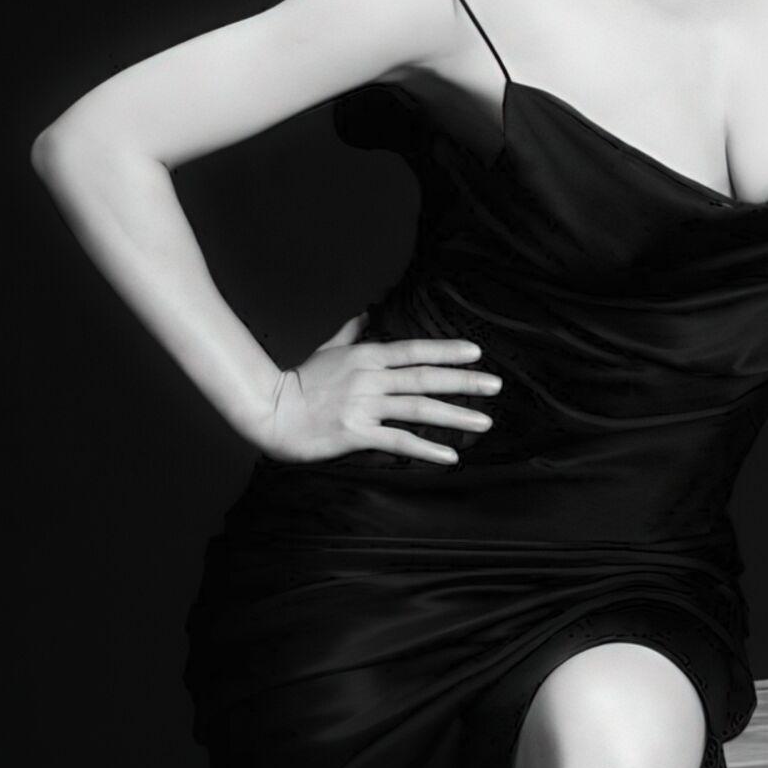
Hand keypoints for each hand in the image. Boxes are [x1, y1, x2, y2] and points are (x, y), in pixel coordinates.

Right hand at [258, 312, 500, 465]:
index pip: (416, 351)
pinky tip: (450, 456)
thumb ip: (351, 332)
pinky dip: (427, 448)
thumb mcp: (327, 350)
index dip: (448, 351)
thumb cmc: (299, 383)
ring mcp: (364, 405)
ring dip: (456, 415)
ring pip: (419, 408)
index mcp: (366, 356)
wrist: (271, 412)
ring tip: (484, 422)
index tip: (477, 354)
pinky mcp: (356, 433)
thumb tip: (367, 311)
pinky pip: (399, 440)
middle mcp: (369, 378)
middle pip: (426, 378)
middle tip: (496, 386)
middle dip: (465, 382)